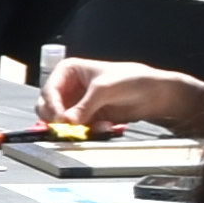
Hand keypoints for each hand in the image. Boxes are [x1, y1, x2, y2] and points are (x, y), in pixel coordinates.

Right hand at [40, 58, 203, 137]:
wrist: (155, 93)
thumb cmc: (131, 79)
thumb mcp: (104, 90)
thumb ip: (83, 107)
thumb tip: (66, 122)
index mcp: (68, 71)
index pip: (49, 91)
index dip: (52, 106)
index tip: (61, 120)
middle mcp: (69, 87)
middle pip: (48, 107)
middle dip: (60, 119)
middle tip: (70, 128)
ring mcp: (77, 103)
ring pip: (61, 121)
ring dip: (76, 127)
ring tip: (97, 125)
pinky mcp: (87, 117)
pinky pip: (77, 128)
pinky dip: (88, 131)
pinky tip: (104, 126)